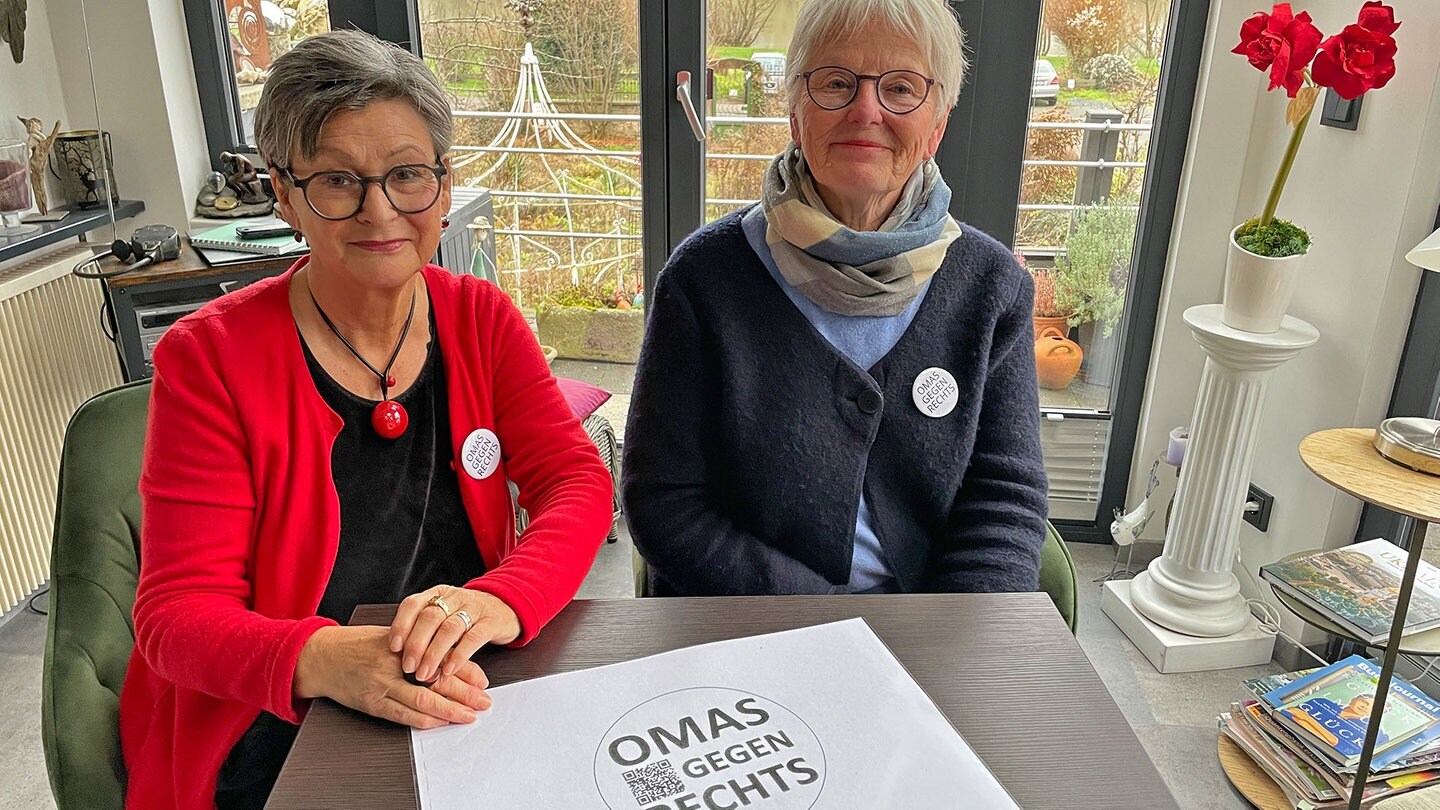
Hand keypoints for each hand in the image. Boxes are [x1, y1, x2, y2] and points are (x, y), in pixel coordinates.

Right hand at [294, 625, 491, 728]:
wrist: (322, 656)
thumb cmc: (357, 645)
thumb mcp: (392, 638)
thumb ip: (420, 647)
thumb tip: (452, 660)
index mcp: (404, 644)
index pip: (441, 657)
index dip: (465, 671)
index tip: (483, 681)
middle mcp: (395, 664)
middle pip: (437, 680)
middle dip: (465, 693)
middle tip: (484, 701)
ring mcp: (381, 684)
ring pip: (423, 701)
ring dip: (450, 711)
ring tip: (469, 715)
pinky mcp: (371, 702)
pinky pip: (402, 715)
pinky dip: (423, 720)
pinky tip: (439, 722)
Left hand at [389, 585, 521, 683]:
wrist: (507, 606)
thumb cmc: (469, 616)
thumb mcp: (445, 615)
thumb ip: (425, 629)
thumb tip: (398, 655)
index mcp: (438, 594)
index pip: (413, 604)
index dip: (401, 625)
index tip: (393, 647)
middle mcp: (455, 598)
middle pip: (430, 617)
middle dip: (416, 644)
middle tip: (408, 667)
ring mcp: (474, 608)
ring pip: (449, 628)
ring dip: (434, 653)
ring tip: (425, 674)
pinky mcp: (492, 622)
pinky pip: (474, 638)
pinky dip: (459, 656)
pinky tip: (449, 670)